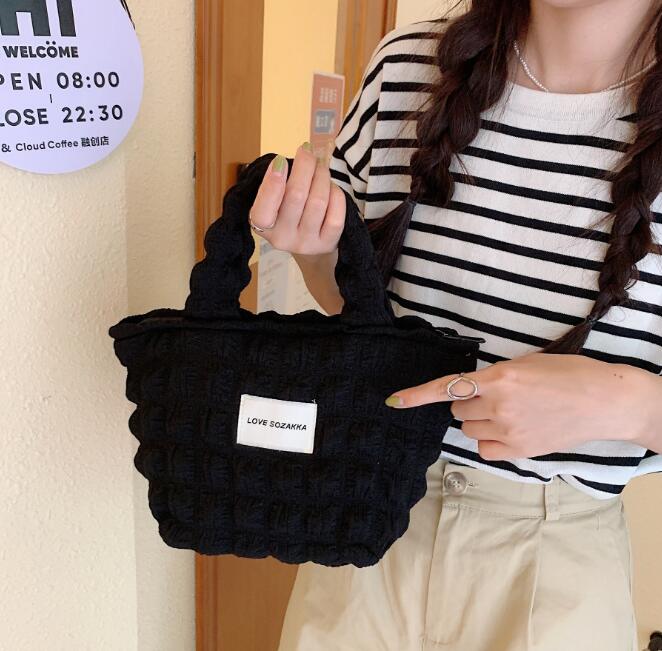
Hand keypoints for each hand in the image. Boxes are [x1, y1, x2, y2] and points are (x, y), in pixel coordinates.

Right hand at [248, 143, 345, 255]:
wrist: (308, 247)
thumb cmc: (287, 213)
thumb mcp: (272, 201)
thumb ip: (276, 183)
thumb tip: (296, 158)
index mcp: (261, 226)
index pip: (263, 210)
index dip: (272, 184)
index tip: (281, 160)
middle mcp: (282, 238)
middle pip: (296, 195)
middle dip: (304, 166)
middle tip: (307, 151)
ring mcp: (306, 243)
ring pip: (318, 201)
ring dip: (321, 176)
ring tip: (320, 167)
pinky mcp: (327, 244)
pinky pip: (336, 214)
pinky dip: (335, 194)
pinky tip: (331, 188)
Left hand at [384, 352, 657, 459]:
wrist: (603, 399)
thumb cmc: (567, 374)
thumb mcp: (526, 364)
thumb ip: (494, 377)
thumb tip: (472, 390)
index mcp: (498, 377)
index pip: (448, 387)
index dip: (417, 395)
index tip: (393, 401)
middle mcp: (498, 405)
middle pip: (458, 412)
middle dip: (469, 405)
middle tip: (496, 399)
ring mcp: (508, 430)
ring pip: (469, 430)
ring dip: (479, 422)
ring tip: (510, 414)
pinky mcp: (519, 450)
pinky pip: (485, 449)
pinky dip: (490, 442)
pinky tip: (511, 431)